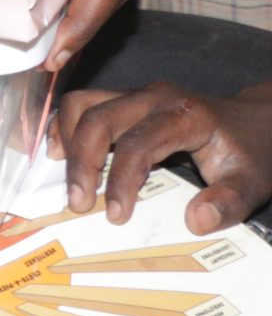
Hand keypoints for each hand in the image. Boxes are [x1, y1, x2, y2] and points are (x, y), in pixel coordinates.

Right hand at [56, 82, 271, 232]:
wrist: (257, 121)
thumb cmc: (251, 152)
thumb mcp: (252, 182)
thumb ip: (229, 203)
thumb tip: (195, 221)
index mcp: (185, 115)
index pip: (138, 144)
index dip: (121, 181)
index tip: (116, 215)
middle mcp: (155, 97)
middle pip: (99, 119)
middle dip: (82, 162)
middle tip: (78, 202)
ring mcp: (137, 94)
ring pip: (83, 103)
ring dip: (67, 138)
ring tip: (65, 175)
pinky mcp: (126, 98)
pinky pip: (84, 103)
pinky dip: (66, 126)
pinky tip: (62, 152)